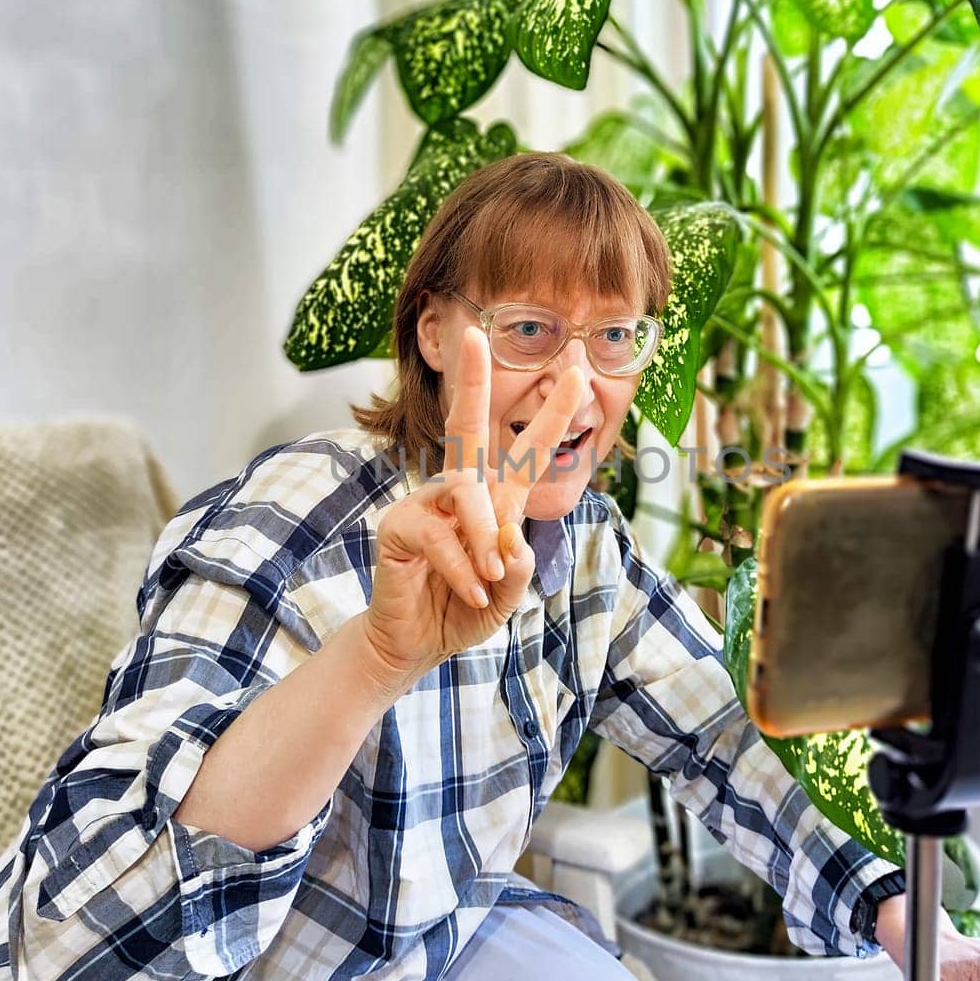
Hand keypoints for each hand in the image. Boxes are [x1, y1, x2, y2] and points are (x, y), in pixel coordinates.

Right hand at [360, 325, 585, 692]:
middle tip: (476, 335)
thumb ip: (518, 568)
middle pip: (467, 427)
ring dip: (483, 538)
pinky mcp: (400, 526)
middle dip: (473, 381)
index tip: (580, 376)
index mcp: (495, 501)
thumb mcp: (507, 595)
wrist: (417, 645)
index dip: (553, 417)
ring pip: (466, 494)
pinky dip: (461, 568)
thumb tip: (511, 538)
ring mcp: (426, 505)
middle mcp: (461, 492)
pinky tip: (471, 594)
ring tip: (489, 578)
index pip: (526, 453)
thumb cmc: (463, 611)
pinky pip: (439, 536)